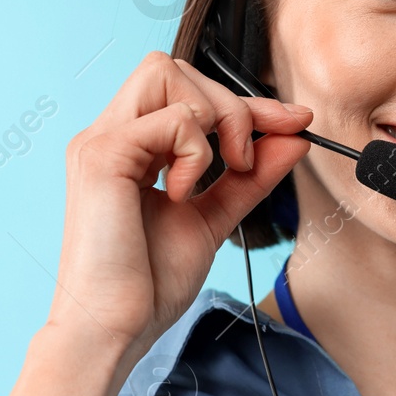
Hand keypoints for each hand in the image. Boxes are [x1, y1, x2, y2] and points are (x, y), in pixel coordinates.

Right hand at [8, 51, 312, 395]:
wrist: (112, 330)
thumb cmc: (147, 285)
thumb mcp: (212, 219)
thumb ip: (249, 177)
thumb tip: (293, 138)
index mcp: (129, 147)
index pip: (187, 91)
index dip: (245, 102)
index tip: (294, 124)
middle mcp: (109, 135)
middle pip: (174, 66)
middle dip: (231, 103)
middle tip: (247, 160)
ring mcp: (100, 141)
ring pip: (167, 72)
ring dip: (214, 119)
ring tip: (215, 174)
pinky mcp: (102, 156)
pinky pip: (171, 118)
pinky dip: (194, 152)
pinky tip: (181, 193)